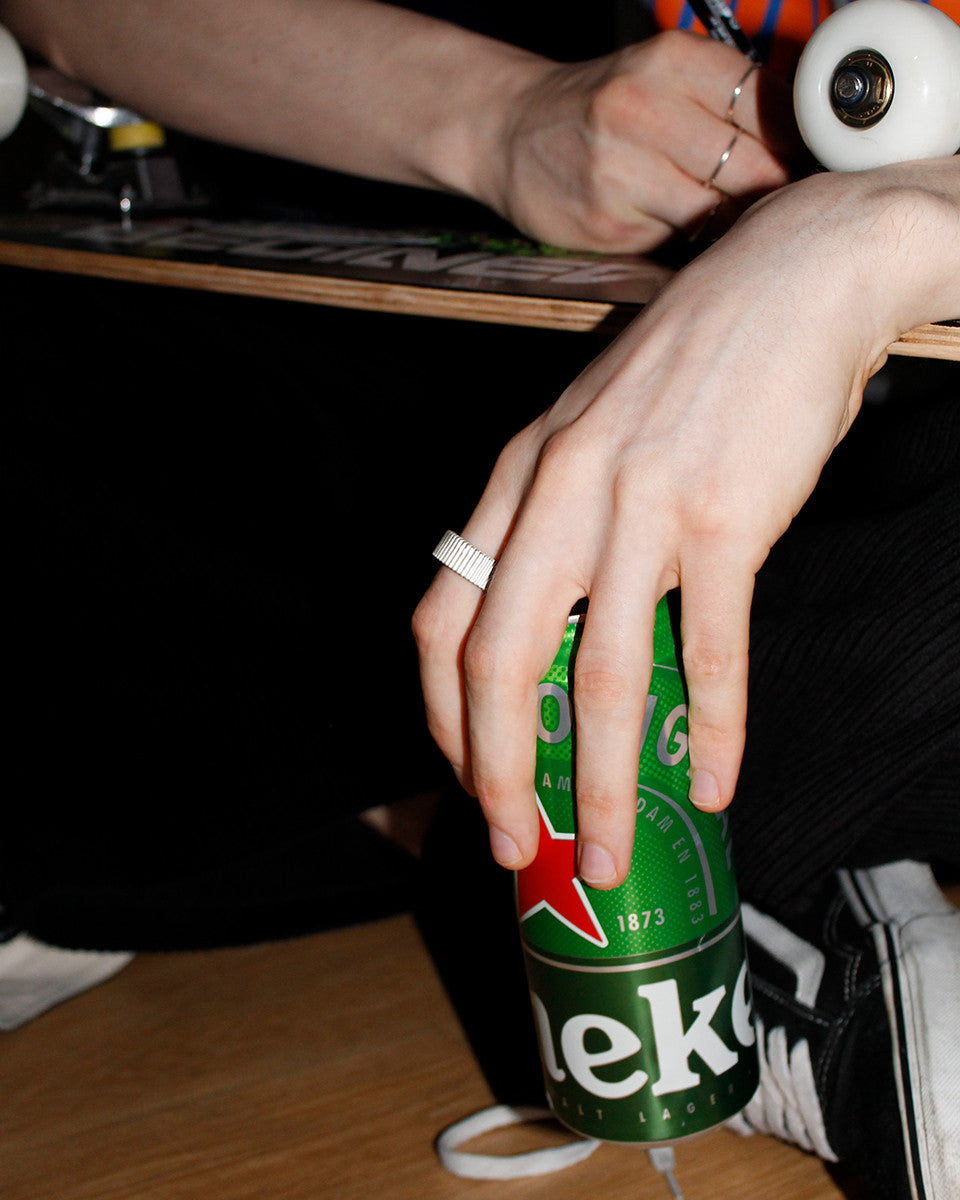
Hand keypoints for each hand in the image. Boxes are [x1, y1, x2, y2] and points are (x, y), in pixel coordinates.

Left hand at [414, 167, 944, 886]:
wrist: (790, 282)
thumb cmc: (690, 367)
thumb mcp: (590, 431)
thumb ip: (557, 522)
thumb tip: (552, 635)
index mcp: (519, 477)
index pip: (442, 619)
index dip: (444, 716)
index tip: (467, 775)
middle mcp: (562, 495)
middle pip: (497, 664)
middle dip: (498, 776)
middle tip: (517, 846)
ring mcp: (640, 507)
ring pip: (600, 679)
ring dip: (602, 785)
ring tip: (611, 851)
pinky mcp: (723, 519)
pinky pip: (710, 652)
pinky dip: (714, 730)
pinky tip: (714, 783)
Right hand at [477, 30, 800, 252]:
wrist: (509, 130)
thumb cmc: (598, 108)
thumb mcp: (659, 75)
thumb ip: (724, 99)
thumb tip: (803, 147)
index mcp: (670, 60)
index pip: (768, 106)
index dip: (799, 144)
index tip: (811, 165)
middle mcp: (643, 108)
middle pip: (752, 165)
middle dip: (773, 192)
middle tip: (782, 207)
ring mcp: (620, 168)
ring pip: (718, 211)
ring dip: (735, 224)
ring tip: (735, 222)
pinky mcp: (606, 221)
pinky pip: (676, 241)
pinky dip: (692, 242)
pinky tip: (687, 232)